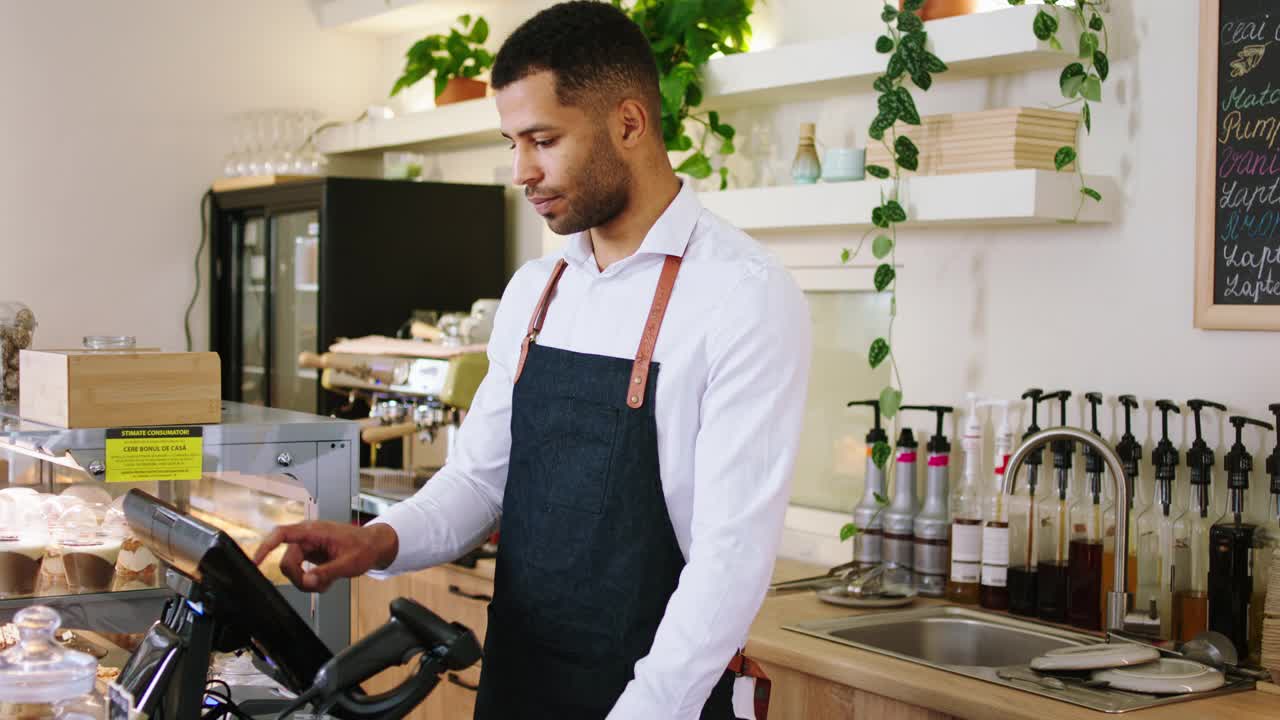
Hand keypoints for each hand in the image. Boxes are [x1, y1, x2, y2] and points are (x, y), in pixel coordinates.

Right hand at [253, 521, 398, 592]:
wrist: (374, 545)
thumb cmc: (364, 547)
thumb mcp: (348, 563)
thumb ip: (326, 573)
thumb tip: (307, 581)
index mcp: (314, 531)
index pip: (282, 534)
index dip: (265, 547)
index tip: (255, 561)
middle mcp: (307, 537)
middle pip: (287, 562)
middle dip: (300, 579)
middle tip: (317, 586)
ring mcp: (308, 546)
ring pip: (293, 569)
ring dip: (307, 581)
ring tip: (326, 582)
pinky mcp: (310, 555)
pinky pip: (301, 572)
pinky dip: (311, 580)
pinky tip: (326, 579)